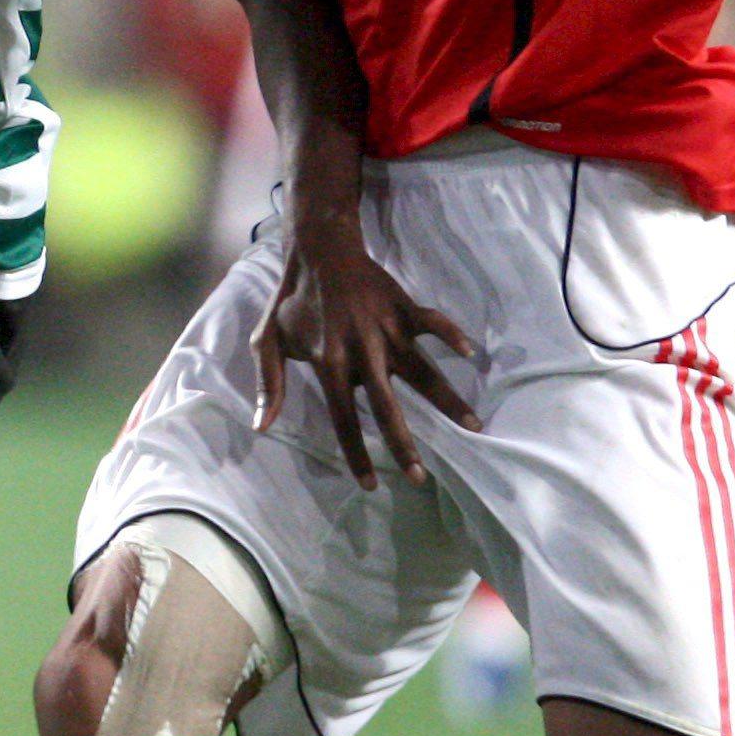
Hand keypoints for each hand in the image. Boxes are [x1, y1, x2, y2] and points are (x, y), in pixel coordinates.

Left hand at [251, 218, 478, 489]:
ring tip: (473, 426)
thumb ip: (268, 384)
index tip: (371, 484)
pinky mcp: (403, 307)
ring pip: (422, 370)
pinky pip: (433, 321)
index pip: (342, 417)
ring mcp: (386, 329)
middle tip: (420, 477)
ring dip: (448, 398)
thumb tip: (261, 426)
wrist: (318, 250)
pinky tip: (472, 353)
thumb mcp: (266, 340)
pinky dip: (452, 333)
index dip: (356, 452)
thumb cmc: (292, 301)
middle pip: (386, 406)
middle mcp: (361, 351)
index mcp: (329, 362)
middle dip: (404, 444)